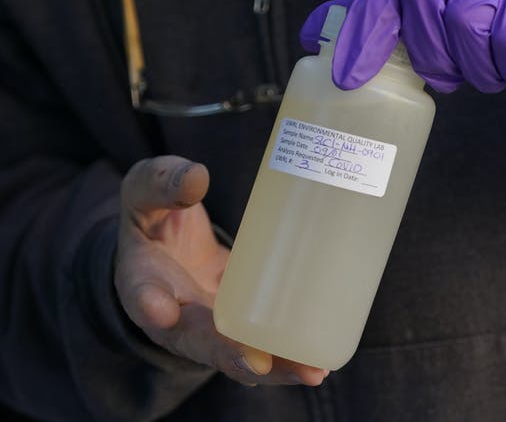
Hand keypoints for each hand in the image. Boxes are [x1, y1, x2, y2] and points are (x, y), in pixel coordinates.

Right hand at [116, 155, 328, 385]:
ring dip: (274, 368)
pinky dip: (288, 358)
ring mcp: (211, 327)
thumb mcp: (144, 193)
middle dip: (229, 355)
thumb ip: (161, 183)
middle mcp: (176, 316)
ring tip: (309, 372)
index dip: (150, 302)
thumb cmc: (154, 219)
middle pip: (200, 342)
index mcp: (142, 279)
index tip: (161, 309)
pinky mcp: (241, 324)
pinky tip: (320, 364)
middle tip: (258, 364)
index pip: (141, 292)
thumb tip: (197, 177)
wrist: (166, 249)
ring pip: (239, 356)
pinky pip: (263, 348)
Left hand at [301, 0, 505, 98]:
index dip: (363, 32)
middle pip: (423, 3)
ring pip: (469, 25)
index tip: (349, 79)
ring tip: (490, 72)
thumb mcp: (433, 18)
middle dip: (431, 56)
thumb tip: (315, 33)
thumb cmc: (495, 21)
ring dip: (477, 69)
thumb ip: (380, 20)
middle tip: (448, 79)